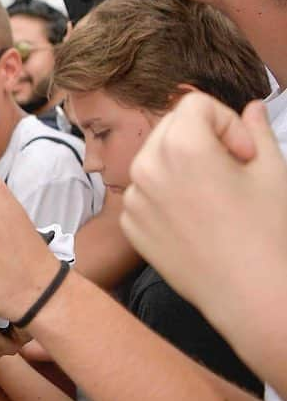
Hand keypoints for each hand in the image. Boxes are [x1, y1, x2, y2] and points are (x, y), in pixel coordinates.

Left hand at [122, 94, 286, 314]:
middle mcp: (146, 167)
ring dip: (182, 166)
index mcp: (181, 146)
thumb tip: (251, 106)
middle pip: (171, 127)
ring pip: (155, 158)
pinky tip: (196, 221)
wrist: (250, 295)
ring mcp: (133, 197)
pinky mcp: (129, 223)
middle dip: (202, 139)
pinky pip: (145, 191)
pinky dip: (166, 196)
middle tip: (231, 172)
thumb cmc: (267, 232)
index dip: (228, 123)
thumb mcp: (272, 171)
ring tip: (214, 197)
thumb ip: (256, 130)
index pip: (196, 104)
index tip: (245, 154)